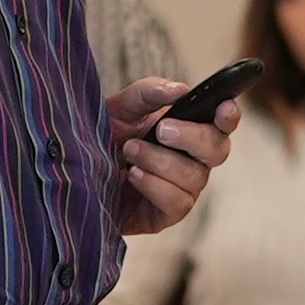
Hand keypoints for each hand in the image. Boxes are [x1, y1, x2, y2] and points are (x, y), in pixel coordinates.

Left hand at [112, 76, 236, 235]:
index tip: (223, 107)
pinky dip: (155, 185)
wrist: (74, 174)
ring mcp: (183, 190)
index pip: (222, 124)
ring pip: (194, 177)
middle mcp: (194, 161)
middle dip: (192, 137)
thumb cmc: (103, 139)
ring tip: (130, 151)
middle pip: (218, 150)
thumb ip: (147, 93)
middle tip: (161, 129)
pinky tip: (133, 175)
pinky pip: (177, 202)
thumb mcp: (120, 108)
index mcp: (190, 131)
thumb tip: (179, 89)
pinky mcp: (166, 215)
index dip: (229, 116)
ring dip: (160, 161)